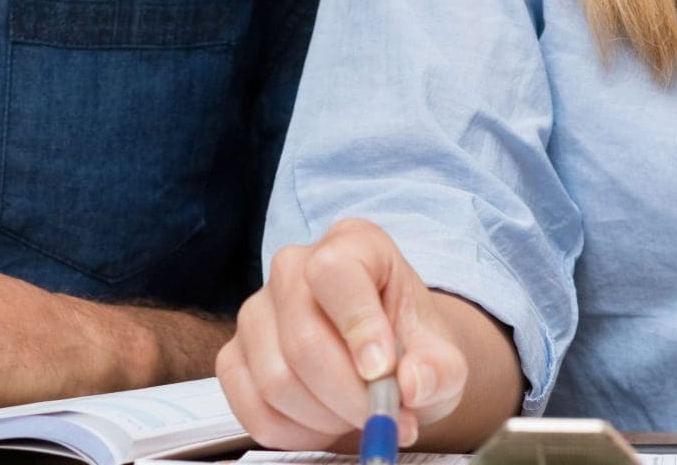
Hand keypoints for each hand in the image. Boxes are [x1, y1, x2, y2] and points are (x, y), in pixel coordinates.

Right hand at [215, 218, 470, 450]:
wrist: (382, 369)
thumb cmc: (409, 352)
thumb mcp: (443, 359)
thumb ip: (440, 370)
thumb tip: (413, 384)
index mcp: (352, 245)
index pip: (333, 271)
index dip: (357, 324)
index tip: (382, 371)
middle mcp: (292, 268)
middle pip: (302, 338)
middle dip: (347, 395)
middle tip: (382, 419)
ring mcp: (255, 312)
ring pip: (276, 380)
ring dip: (324, 417)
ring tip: (355, 415)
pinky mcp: (233, 357)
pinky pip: (252, 408)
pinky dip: (294, 433)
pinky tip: (323, 424)